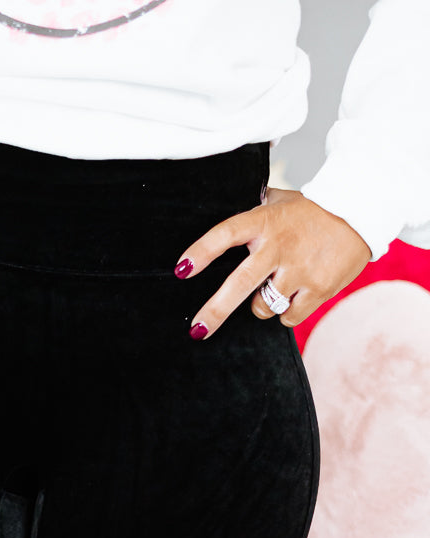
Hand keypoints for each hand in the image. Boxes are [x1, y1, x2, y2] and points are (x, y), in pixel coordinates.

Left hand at [174, 186, 372, 337]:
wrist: (361, 213)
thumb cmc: (312, 211)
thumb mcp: (281, 202)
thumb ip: (254, 212)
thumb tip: (224, 216)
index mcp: (265, 222)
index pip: (226, 234)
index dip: (202, 251)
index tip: (181, 270)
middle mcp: (279, 246)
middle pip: (239, 284)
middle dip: (215, 311)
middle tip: (197, 330)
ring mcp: (299, 270)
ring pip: (262, 307)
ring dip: (263, 303)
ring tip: (280, 283)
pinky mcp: (318, 289)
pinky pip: (287, 317)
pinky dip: (287, 312)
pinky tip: (298, 293)